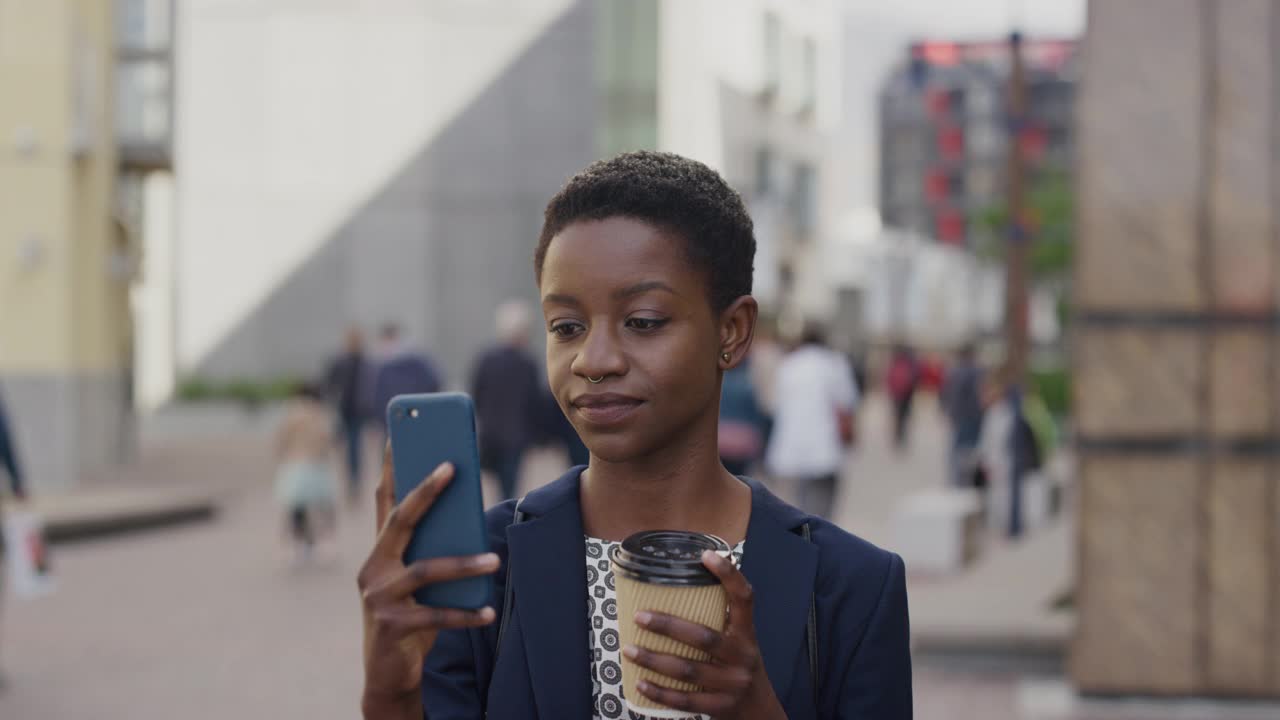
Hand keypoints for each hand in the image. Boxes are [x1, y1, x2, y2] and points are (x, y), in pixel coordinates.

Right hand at [358, 444, 499, 717]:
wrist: (388, 671)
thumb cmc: (412, 615)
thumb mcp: (420, 580)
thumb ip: (433, 550)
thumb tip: (470, 518)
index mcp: (379, 550)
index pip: (384, 500)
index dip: (390, 466)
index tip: (399, 433)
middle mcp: (372, 567)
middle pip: (399, 520)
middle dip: (425, 491)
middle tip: (452, 467)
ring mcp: (378, 597)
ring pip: (425, 570)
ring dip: (463, 565)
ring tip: (495, 559)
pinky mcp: (390, 626)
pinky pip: (435, 616)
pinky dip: (465, 614)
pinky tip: (488, 612)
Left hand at [624, 551, 785, 719]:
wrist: (759, 711)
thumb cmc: (739, 667)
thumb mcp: (740, 641)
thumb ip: (721, 620)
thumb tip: (680, 590)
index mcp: (747, 634)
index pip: (744, 598)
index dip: (729, 575)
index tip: (706, 555)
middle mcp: (742, 656)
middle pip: (704, 637)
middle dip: (668, 626)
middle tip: (639, 616)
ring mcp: (732, 684)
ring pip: (688, 670)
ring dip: (654, 660)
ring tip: (629, 649)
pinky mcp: (720, 707)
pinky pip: (685, 699)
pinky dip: (660, 692)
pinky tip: (640, 683)